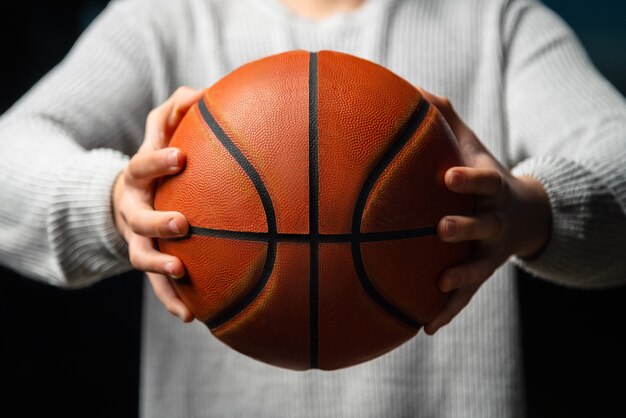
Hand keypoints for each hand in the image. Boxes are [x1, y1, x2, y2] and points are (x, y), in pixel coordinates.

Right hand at [112, 87, 203, 322]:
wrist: (126, 198)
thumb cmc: (154, 160)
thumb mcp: (159, 131)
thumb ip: (175, 110)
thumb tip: (202, 92)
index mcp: (137, 177)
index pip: (143, 166)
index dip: (158, 160)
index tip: (182, 157)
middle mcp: (133, 209)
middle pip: (139, 217)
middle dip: (158, 220)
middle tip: (183, 223)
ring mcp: (137, 239)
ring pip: (141, 256)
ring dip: (160, 266)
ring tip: (181, 271)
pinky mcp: (149, 261)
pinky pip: (157, 285)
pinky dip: (171, 300)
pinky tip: (192, 316)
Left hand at [417, 88, 551, 334]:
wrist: (524, 213)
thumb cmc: (485, 175)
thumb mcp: (473, 146)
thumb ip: (447, 122)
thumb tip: (415, 91)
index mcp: (490, 186)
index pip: (482, 181)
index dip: (467, 180)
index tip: (448, 176)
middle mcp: (493, 219)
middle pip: (483, 224)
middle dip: (465, 226)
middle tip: (441, 228)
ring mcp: (490, 250)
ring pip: (479, 265)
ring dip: (462, 275)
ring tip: (440, 284)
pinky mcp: (483, 272)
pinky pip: (467, 296)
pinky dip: (449, 311)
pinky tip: (426, 328)